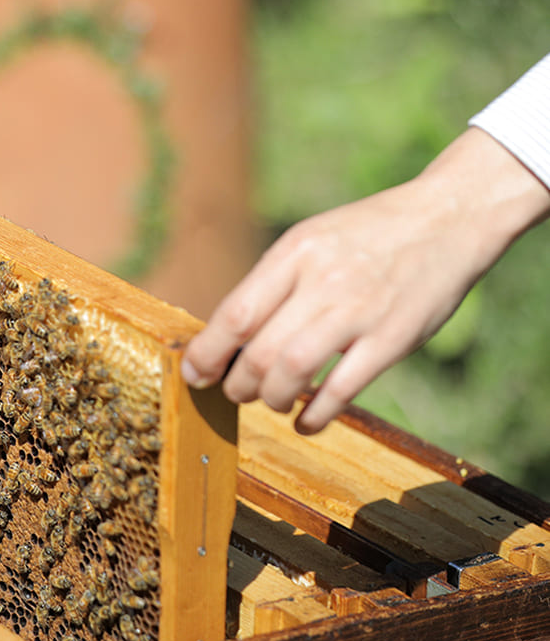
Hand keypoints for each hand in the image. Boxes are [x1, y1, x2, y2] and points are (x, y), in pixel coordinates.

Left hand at [182, 127, 549, 432]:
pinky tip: (304, 421)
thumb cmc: (365, 235)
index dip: (206, 353)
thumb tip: (225, 336)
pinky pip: (341, 391)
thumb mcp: (310, 239)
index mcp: (294, 252)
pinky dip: (314, 416)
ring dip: (270, 399)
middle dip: (236, 384)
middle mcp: (323, 281)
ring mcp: (359, 312)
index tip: (194, 374)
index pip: (235, 314)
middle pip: (258, 352)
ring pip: (293, 374)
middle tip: (234, 391)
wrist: (447, 219)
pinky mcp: (393, 340)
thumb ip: (272, 284)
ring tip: (269, 400)